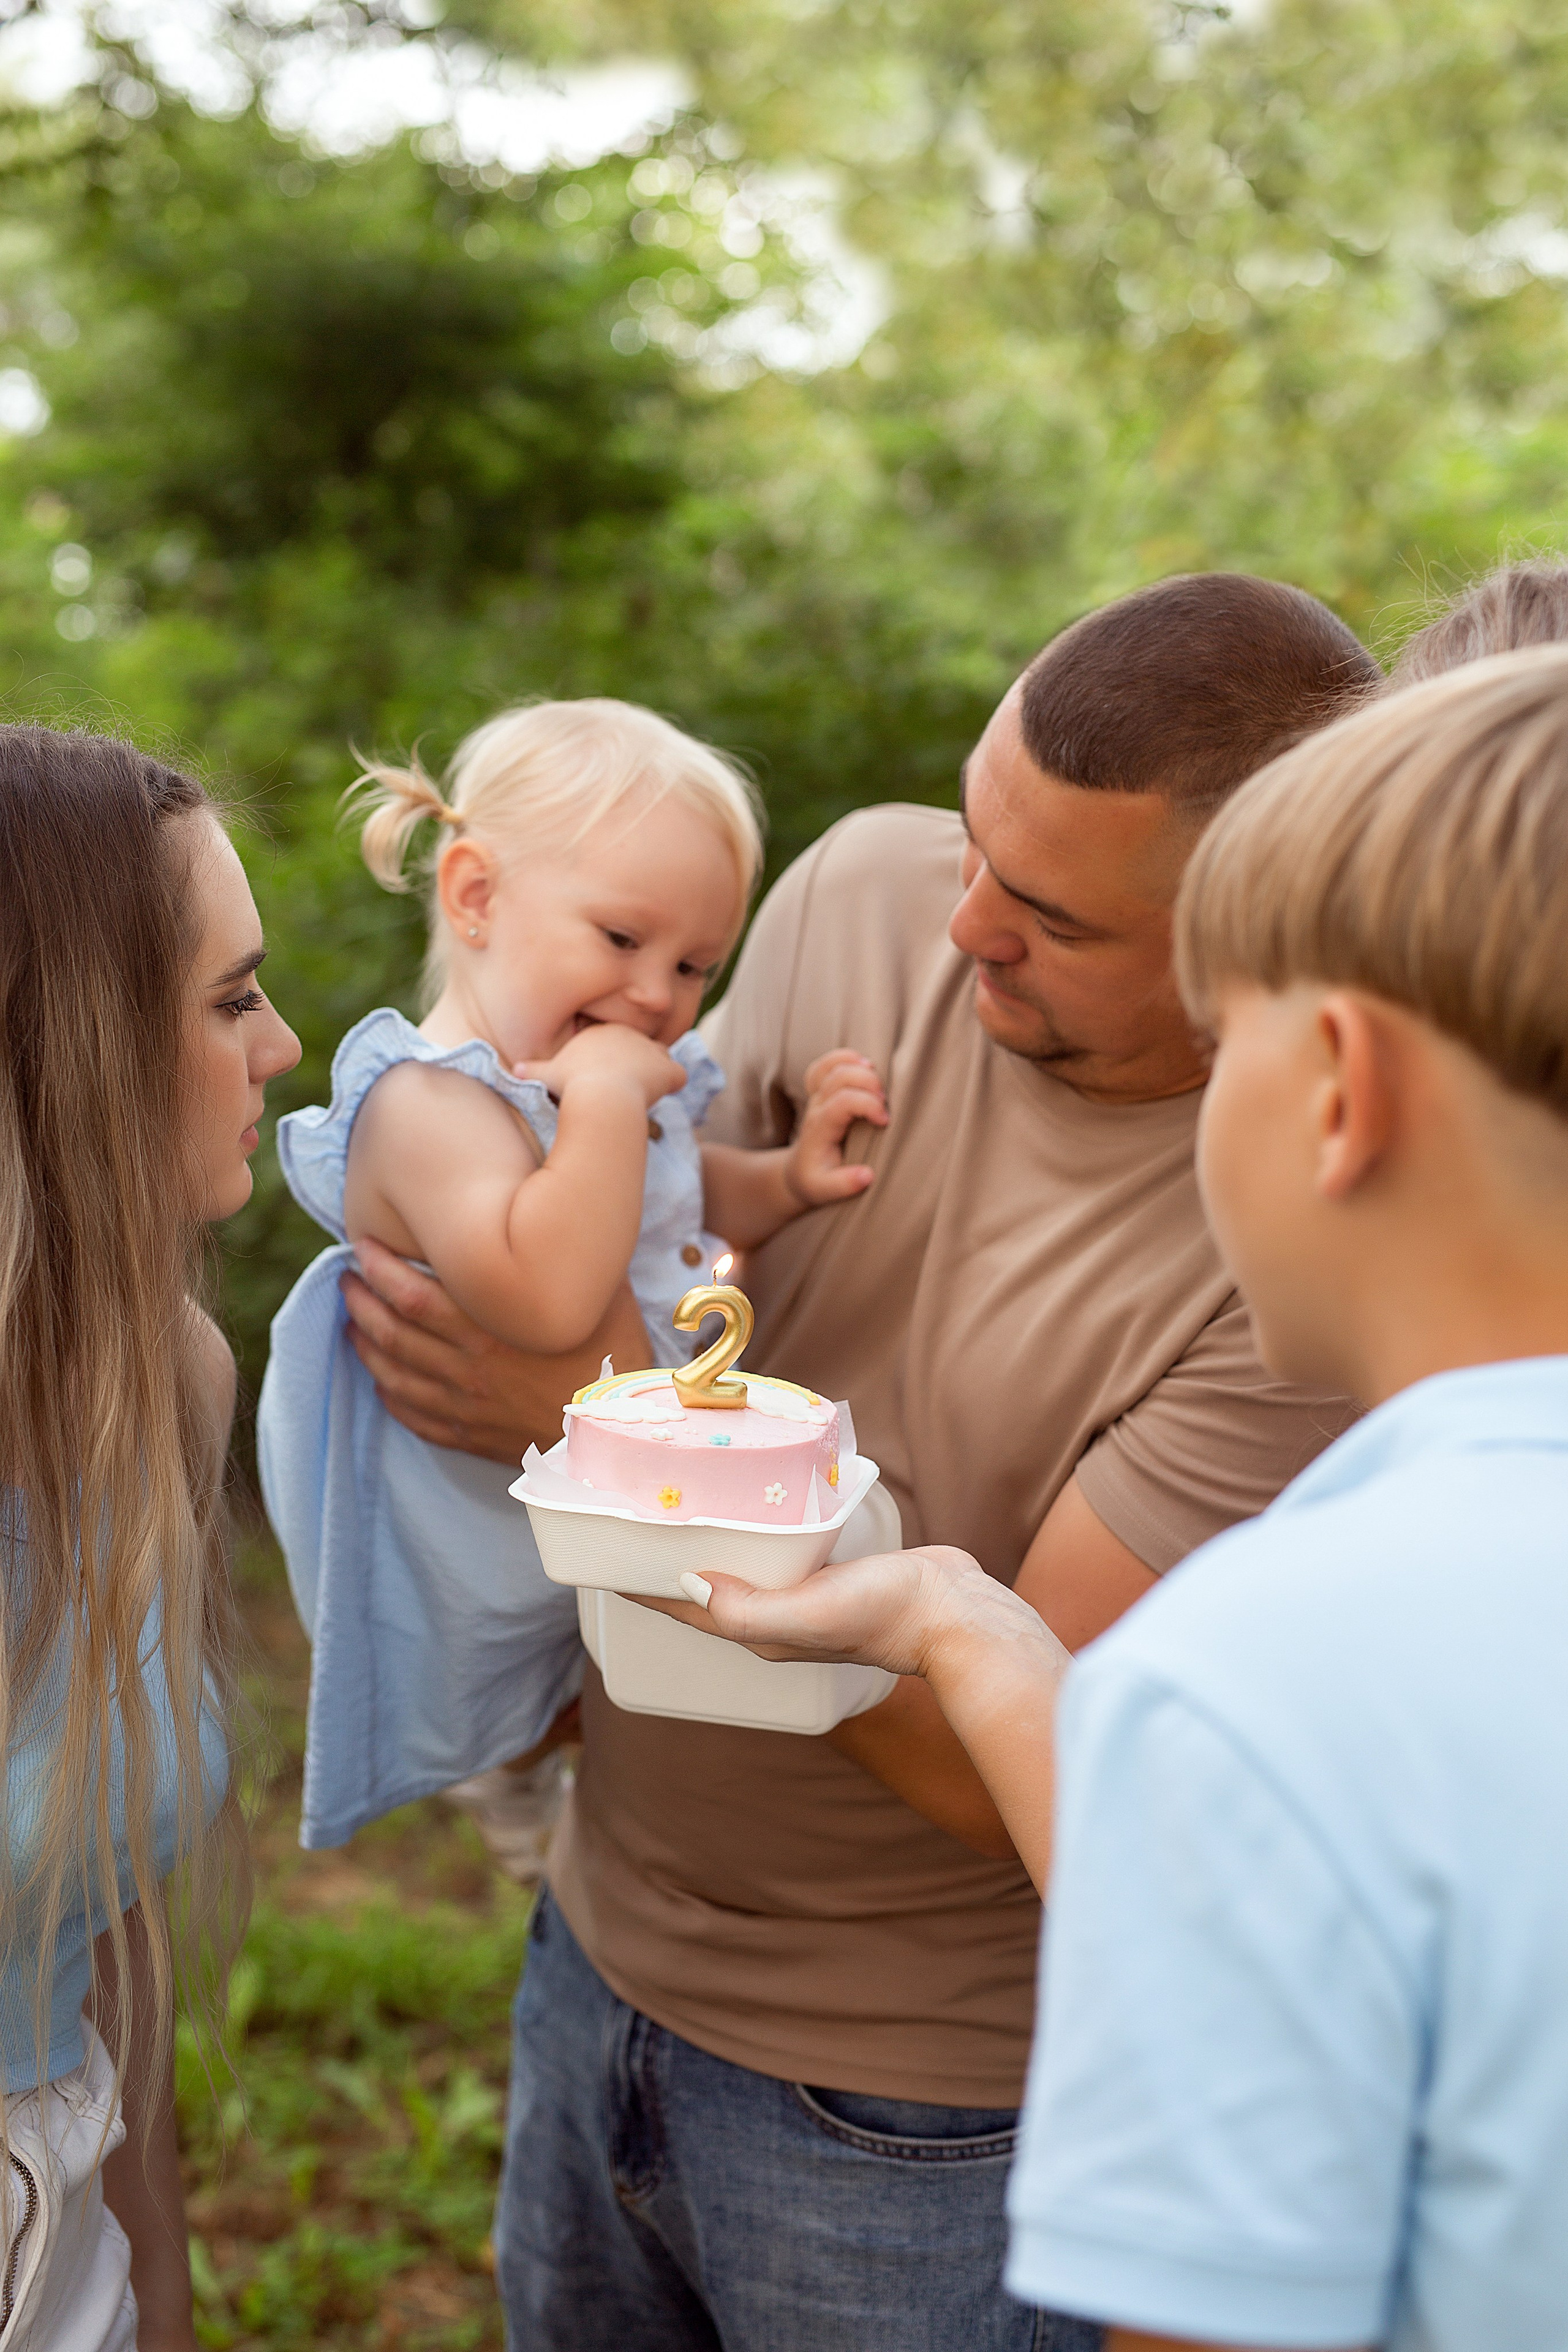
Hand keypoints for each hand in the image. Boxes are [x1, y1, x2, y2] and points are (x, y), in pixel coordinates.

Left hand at [341, 1237, 653, 1461]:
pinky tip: (381, 1380)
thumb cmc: (615, 1358)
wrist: (623, 1435)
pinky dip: (390, 1395)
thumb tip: (553, 1207)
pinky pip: (414, 1416)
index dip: (379, 1268)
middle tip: (348, 1278)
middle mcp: (467, 1368)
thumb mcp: (599, 1292)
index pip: (410, 1295)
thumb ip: (566, 1257)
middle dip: (361, 1301)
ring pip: (394, 1374)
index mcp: (490, 1329)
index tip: (364, 1246)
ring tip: (351, 1321)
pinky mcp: (471, 1435)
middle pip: (392, 1332)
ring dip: (364, 1344)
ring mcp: (465, 1406)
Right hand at [516, 1022, 687, 1112]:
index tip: (605, 1077)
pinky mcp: (666, 1068)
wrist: (598, 1097)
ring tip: (641, 1093)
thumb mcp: (546, 1076)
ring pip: (660, 1057)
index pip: (614, 1040)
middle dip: (634, 1064)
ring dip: (655, 1073)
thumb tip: (516, 1070)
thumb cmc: (570, 1085)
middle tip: (622, 1088)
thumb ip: (533, 1071)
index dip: (612, 1059)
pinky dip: (673, 1085)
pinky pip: (678, 1075)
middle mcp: (628, 1033)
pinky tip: (662, 1096)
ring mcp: (650, 1049)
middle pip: (638, 1046)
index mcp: (600, 1032)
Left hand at [635, 1542, 1036, 1675]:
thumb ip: (748, 1608)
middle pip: (705, 1583)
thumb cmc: (885, 1616)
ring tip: (685, 1499)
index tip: (605, 1551)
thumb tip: (689, 1584)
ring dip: (710, 1538)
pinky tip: (756, 1502)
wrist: (957, 1615)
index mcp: (759, 1630)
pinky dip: (756, 1528)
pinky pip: (779, 1546)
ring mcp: (804, 1593)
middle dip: (668, 1555)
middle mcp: (774, 1615)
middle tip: (637, 1512)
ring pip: (741, 1563)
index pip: (684, 1605)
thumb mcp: (809, 1614)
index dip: (641, 1582)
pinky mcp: (832, 1569)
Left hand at [784, 1049, 886, 1206]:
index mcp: (820, 1128)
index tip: (885, 1121)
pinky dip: (843, 1057)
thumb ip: (844, 1185)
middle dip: (868, 1083)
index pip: (842, 1102)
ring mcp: (817, 1097)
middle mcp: (817, 1107)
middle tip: (885, 1102)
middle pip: (839, 1077)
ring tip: (877, 1081)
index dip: (868, 1104)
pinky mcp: (821, 1093)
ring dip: (858, 1067)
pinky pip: (824, 1065)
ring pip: (833, 1066)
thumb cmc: (815, 1181)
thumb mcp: (825, 1190)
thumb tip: (867, 1175)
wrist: (797, 1173)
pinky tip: (862, 1064)